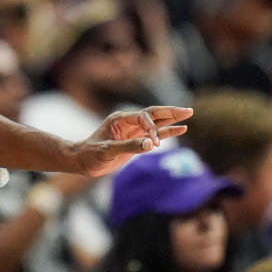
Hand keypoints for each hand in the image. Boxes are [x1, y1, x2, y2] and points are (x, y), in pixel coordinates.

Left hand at [75, 106, 192, 176]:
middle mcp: (128, 122)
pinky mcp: (136, 140)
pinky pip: (155, 134)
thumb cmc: (91, 154)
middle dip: (170, 112)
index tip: (155, 144)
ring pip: (156, 122)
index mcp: (120, 119)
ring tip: (189, 114)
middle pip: (153, 114)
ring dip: (172, 119)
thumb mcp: (108, 150)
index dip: (152, 128)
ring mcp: (133, 130)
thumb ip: (129, 147)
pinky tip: (181, 129)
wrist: (83, 161)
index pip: (143, 117)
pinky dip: (167, 132)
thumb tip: (151, 144)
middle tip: (189, 110)